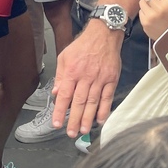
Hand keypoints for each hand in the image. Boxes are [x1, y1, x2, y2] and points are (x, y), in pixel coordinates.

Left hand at [52, 21, 122, 137]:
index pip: (65, 95)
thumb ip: (61, 76)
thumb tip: (56, 93)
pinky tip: (100, 120)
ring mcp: (100, 78)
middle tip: (71, 133)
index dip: (60, 111)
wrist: (104, 34)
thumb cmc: (83, 45)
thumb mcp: (65, 56)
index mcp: (72, 71)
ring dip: (88, 118)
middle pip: (79, 102)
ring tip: (83, 130)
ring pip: (92, 102)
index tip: (57, 123)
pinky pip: (107, 97)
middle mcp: (86, 76)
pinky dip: (104, 110)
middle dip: (74, 120)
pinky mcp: (111, 79)